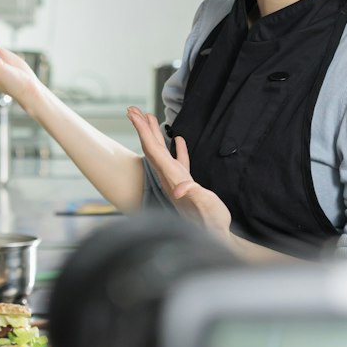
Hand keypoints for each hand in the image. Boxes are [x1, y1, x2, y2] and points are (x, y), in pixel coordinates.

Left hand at [127, 106, 231, 236]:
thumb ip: (193, 195)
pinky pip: (180, 162)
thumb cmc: (211, 222)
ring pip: (162, 153)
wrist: (214, 237)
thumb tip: (180, 189)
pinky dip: (177, 149)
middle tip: (132, 109)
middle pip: (151, 148)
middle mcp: (170, 178)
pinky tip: (178, 140)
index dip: (143, 131)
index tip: (134, 115)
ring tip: (150, 117)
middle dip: (142, 128)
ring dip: (155, 135)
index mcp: (172, 177)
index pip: (153, 150)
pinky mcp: (188, 185)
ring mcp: (178, 181)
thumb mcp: (205, 205)